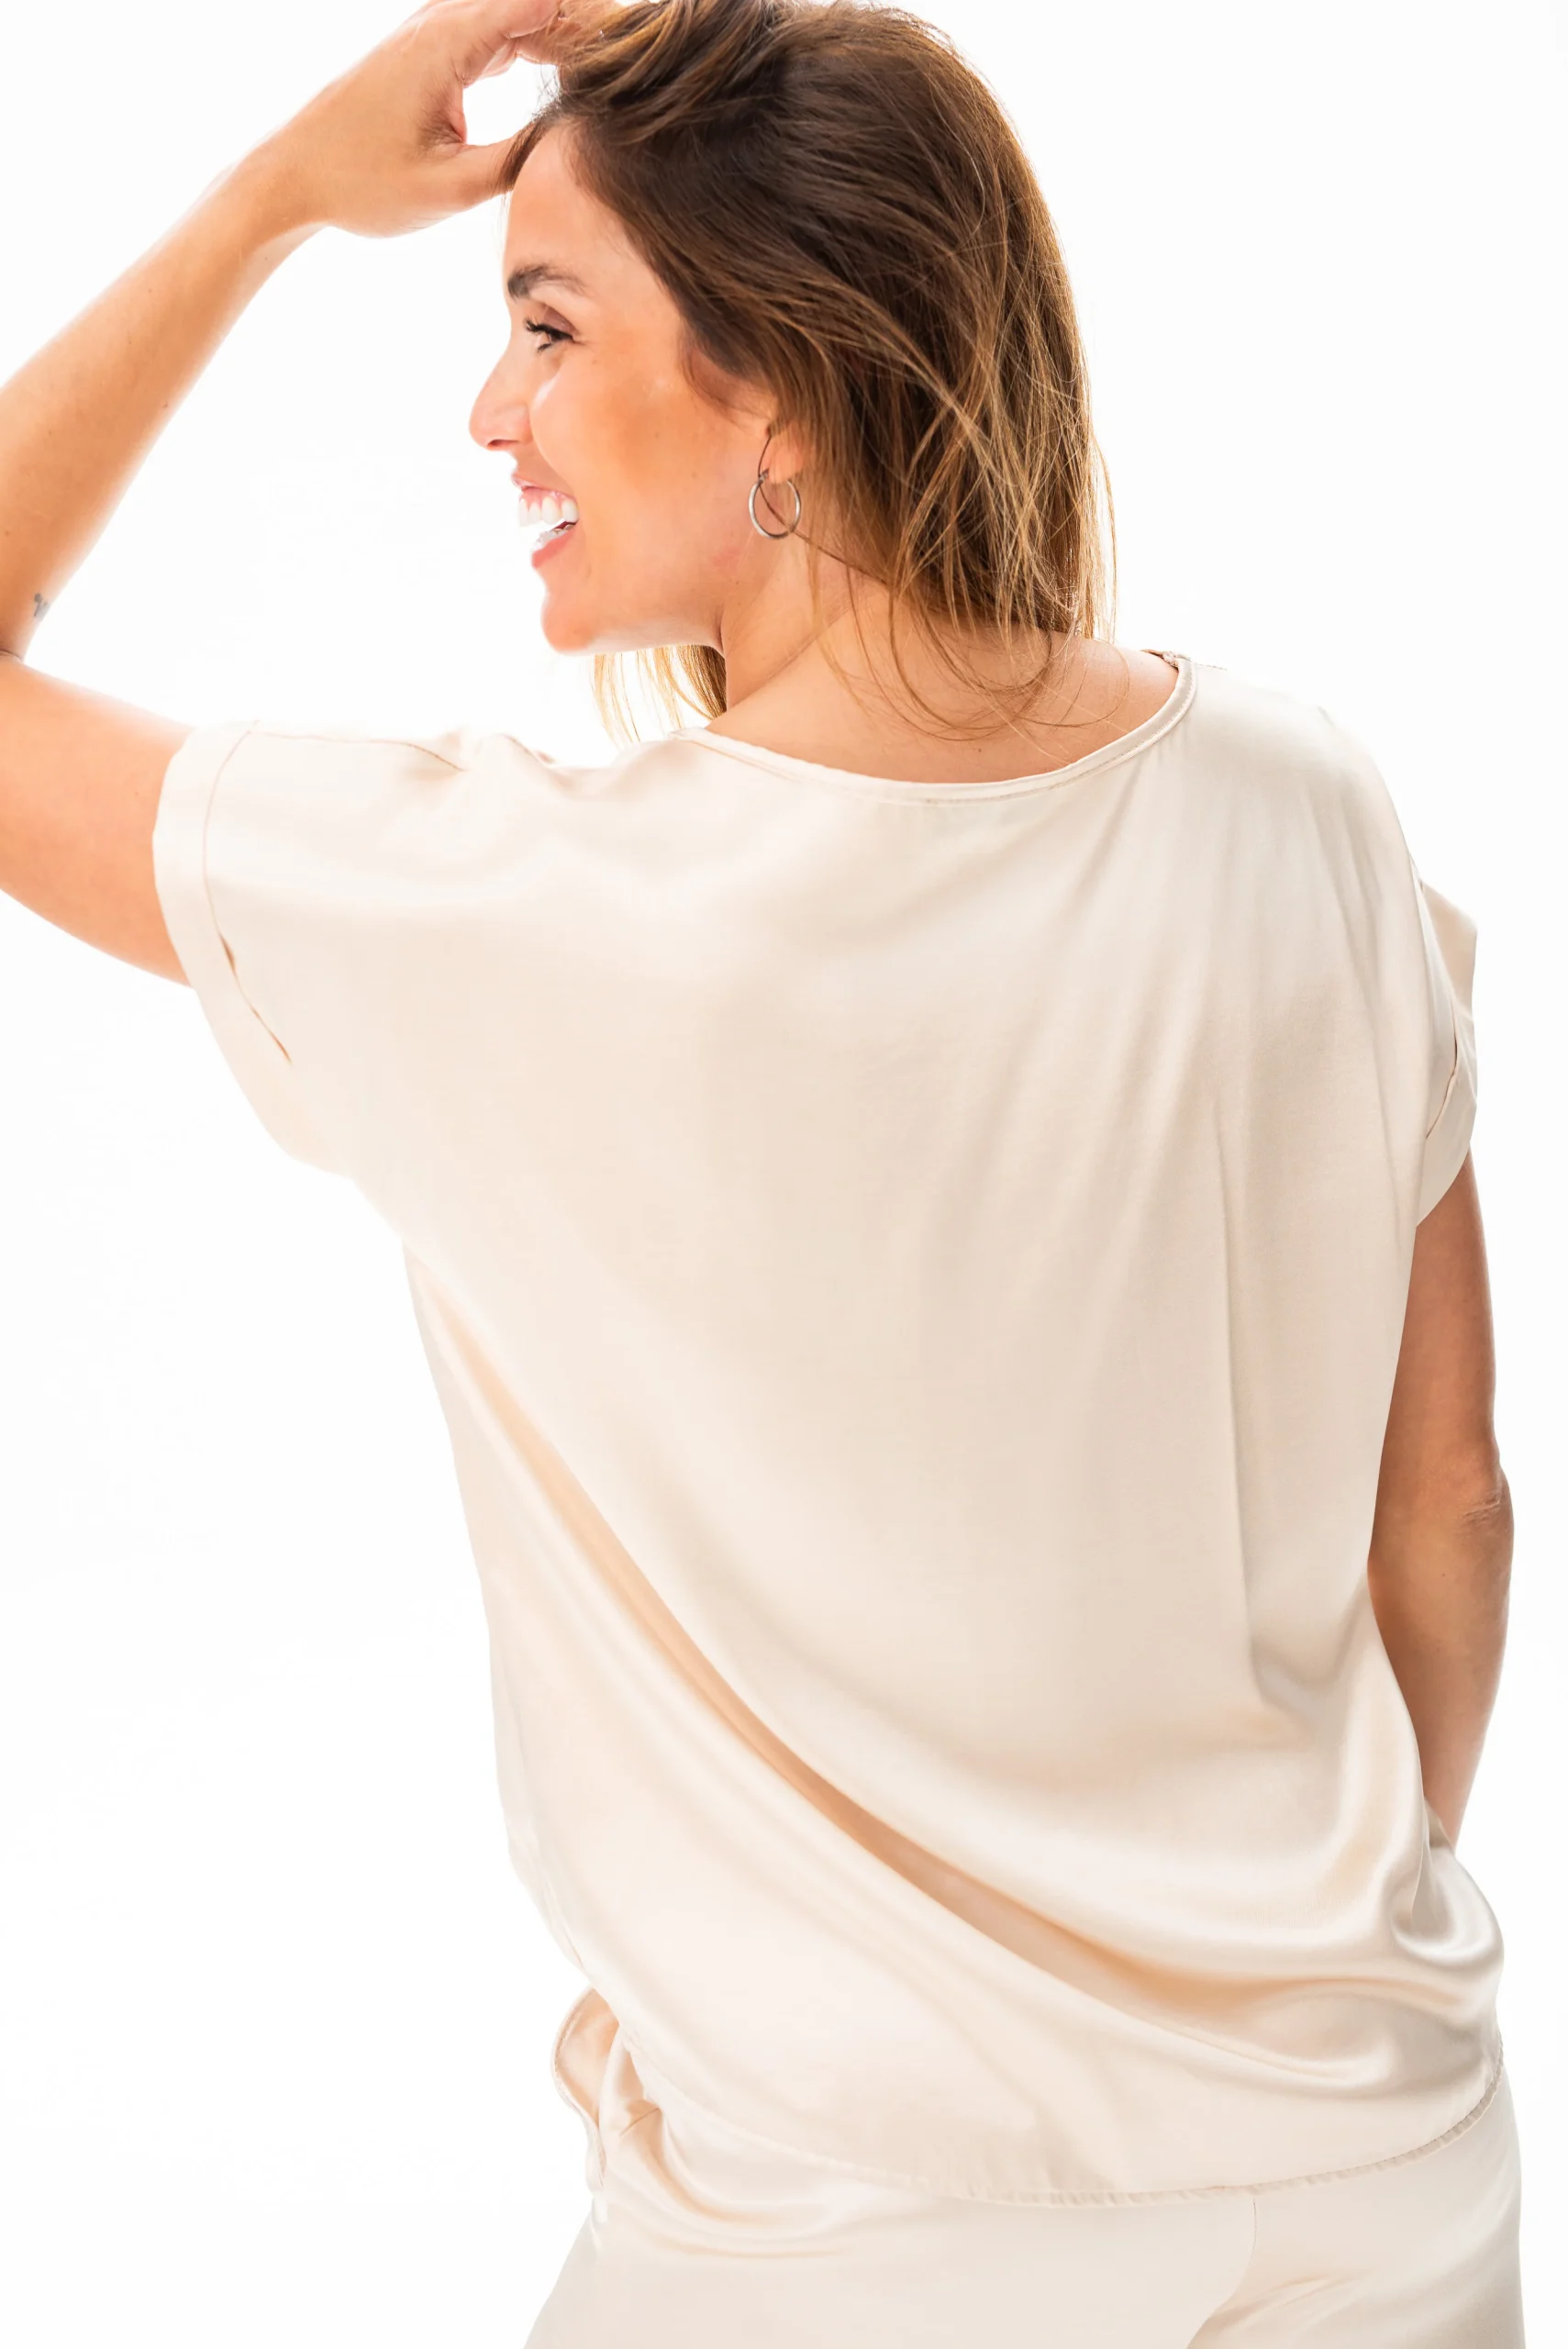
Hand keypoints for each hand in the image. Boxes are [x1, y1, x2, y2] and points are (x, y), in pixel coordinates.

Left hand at [242, 0, 620, 239]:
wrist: (293, 176)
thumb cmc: (361, 184)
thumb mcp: (451, 185)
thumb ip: (519, 157)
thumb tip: (578, 139)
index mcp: (449, 40)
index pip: (545, 3)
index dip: (603, 21)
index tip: (648, 50)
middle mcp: (443, 20)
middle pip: (542, 0)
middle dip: (598, 28)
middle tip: (652, 69)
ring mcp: (439, 30)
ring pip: (526, 14)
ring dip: (573, 39)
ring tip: (623, 79)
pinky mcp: (437, 50)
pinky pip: (504, 32)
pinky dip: (542, 49)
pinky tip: (575, 80)